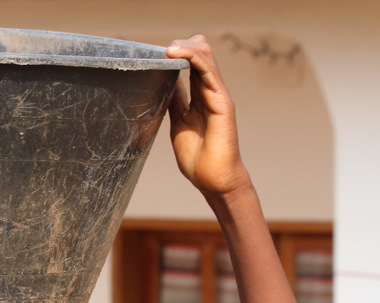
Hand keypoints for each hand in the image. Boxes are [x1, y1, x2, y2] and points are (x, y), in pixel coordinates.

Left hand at [165, 36, 251, 196]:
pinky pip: (210, 74)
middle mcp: (211, 92)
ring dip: (186, 49)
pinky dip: (195, 60)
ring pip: (207, 59)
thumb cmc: (197, 156)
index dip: (178, 53)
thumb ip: (175, 102)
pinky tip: (179, 55)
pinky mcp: (223, 103)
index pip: (192, 64)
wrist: (212, 179)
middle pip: (201, 56)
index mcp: (200, 96)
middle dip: (182, 46)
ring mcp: (218, 96)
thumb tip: (163, 84)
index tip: (156, 53)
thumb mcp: (178, 122)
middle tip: (161, 49)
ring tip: (167, 49)